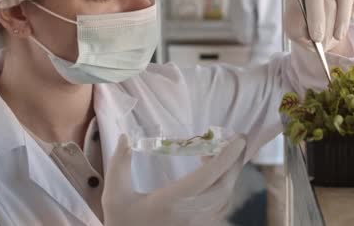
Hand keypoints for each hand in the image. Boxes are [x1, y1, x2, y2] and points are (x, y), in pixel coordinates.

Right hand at [102, 134, 245, 225]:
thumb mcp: (114, 196)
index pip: (208, 176)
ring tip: (217, 155)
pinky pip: (221, 208)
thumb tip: (125, 137)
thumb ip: (119, 165)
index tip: (238, 139)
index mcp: (172, 201)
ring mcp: (198, 224)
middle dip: (234, 162)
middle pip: (224, 186)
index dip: (226, 157)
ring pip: (225, 198)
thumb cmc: (122, 223)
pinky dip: (223, 188)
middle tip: (234, 141)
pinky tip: (211, 177)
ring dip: (229, 174)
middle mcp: (191, 214)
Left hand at [284, 0, 353, 51]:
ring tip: (338, 36)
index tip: (317, 38)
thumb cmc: (304, 27)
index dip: (317, 17)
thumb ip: (298, 30)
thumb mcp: (295, 32)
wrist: (317, 27)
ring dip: (343, 20)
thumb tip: (311, 32)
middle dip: (328, 26)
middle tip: (324, 43)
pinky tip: (351, 17)